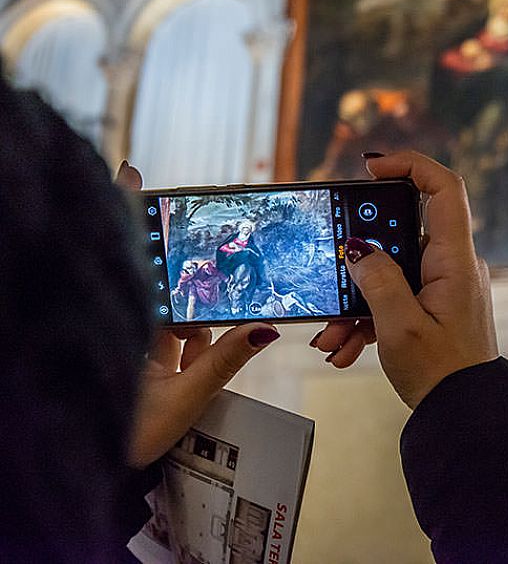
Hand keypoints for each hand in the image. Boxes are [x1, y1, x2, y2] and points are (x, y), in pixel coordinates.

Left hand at [115, 161, 279, 466]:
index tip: (131, 173)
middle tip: (201, 232)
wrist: (101, 473)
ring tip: (218, 307)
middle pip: (156, 277)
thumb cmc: (127, 435)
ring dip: (197, 308)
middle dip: (179, 258)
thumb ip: (226, 360)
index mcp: (130, 326)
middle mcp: (131, 328)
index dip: (129, 213)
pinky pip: (180, 339)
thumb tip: (267, 326)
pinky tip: (218, 339)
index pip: (133, 258)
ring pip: (172, 310)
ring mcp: (139, 347)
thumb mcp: (185, 397)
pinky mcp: (152, 367)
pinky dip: (200, 337)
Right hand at [311, 152, 497, 407]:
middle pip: (403, 234)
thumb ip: (376, 282)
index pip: (445, 190)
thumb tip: (358, 249)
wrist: (467, 417)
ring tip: (332, 336)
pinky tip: (344, 348)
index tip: (371, 167)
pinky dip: (370, 318)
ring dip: (358, 301)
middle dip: (361, 259)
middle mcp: (454, 266)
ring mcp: (446, 287)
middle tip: (332, 275)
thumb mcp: (399, 327)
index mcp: (455, 261)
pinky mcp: (436, 308)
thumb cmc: (443, 375)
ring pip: (393, 273)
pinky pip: (398, 298)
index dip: (410, 166)